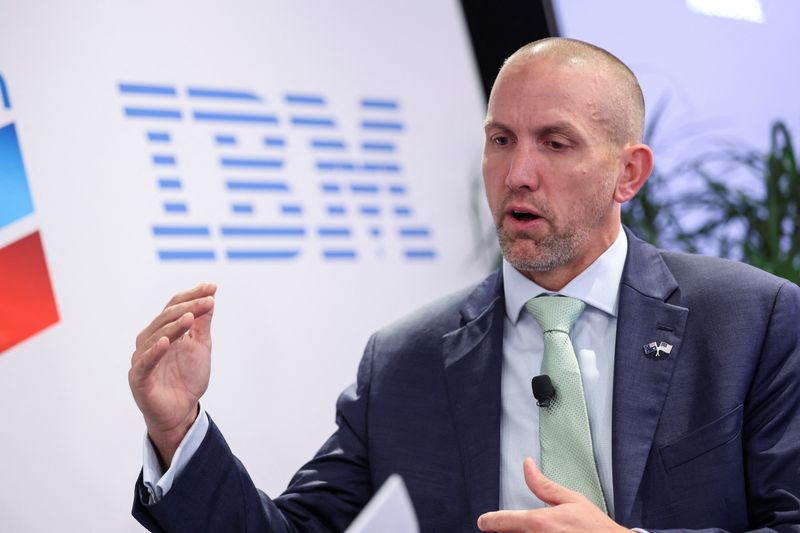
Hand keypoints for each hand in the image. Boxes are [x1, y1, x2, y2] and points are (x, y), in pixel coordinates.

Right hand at [128, 283, 216, 466]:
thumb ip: (202, 323)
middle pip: (166, 318)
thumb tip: (210, 295)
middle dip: (188, 307)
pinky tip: (167, 342)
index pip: (175, 307)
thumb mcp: (200, 346)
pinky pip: (146, 362)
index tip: (212, 287)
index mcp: (164, 331)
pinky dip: (155, 351)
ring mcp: (142, 359)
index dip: (192, 296)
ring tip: (191, 317)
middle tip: (208, 301)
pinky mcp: (139, 378)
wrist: (182, 411)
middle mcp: (150, 341)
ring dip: (174, 325)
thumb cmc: (188, 378)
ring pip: (156, 336)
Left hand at [477, 458, 630, 532]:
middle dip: (513, 530)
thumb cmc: (597, 528)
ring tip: (546, 530)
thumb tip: (527, 466)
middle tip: (528, 526)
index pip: (503, 522)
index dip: (490, 521)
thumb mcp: (571, 500)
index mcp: (540, 523)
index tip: (484, 521)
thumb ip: (543, 485)